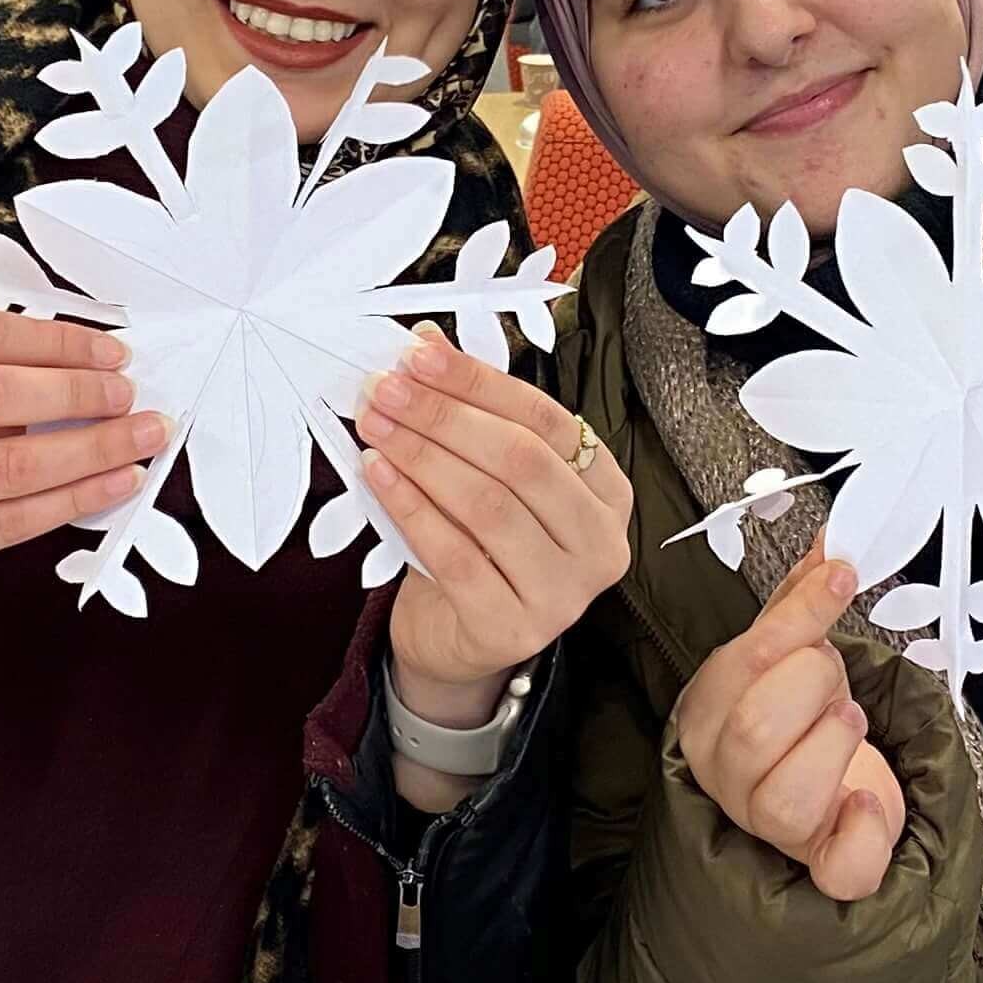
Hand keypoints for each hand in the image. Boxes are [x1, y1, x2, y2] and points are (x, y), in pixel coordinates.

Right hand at [0, 313, 166, 677]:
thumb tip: (93, 361)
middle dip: (75, 393)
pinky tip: (116, 482)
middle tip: (129, 396)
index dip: (53, 341)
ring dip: (91, 449)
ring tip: (143, 438)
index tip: (111, 351)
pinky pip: (9, 521)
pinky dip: (74, 499)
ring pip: (8, 464)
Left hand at [355, 330, 633, 799]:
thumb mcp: (486, 477)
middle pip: (520, 460)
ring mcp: (564, 594)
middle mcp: (600, 543)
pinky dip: (412, 509)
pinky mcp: (514, 629)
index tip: (419, 355)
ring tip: (375, 426)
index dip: (480, 383)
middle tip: (386, 389)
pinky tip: (378, 476)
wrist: (459, 641)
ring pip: (489, 506)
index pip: (548, 421)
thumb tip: (425, 342)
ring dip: (423, 457)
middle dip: (444, 417)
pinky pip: (456, 556)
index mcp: (607, 492)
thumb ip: (471, 416)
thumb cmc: (479, 546)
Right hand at [674, 550, 901, 903]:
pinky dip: (862, 833)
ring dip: (834, 747)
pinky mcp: (818, 865)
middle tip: (833, 680)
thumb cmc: (794, 716)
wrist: (816, 791)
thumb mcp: (791, 652)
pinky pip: (837, 868)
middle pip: (755, 731)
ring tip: (848, 722)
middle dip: (813, 687)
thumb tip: (833, 540)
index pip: (744, 662)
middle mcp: (724, 775)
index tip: (842, 578)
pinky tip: (869, 799)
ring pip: (786, 800)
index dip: (800, 616)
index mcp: (708, 713)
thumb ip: (802, 599)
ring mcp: (766, 826)